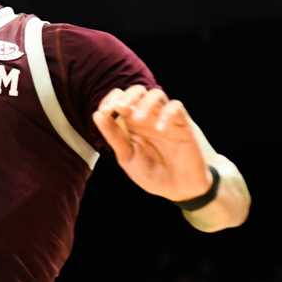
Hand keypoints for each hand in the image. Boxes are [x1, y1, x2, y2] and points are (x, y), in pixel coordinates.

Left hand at [93, 86, 213, 201]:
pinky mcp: (183, 124)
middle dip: (127, 96)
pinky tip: (160, 129)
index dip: (110, 99)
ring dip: (145, 102)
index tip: (104, 111)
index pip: (120, 99)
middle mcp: (148, 117)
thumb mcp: (127, 157)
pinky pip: (176, 107)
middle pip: (138, 91)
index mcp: (132, 124)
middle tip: (119, 107)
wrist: (178, 190)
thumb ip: (114, 137)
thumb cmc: (152, 174)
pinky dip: (167, 113)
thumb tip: (97, 114)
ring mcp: (166, 119)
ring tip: (138, 119)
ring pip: (156, 94)